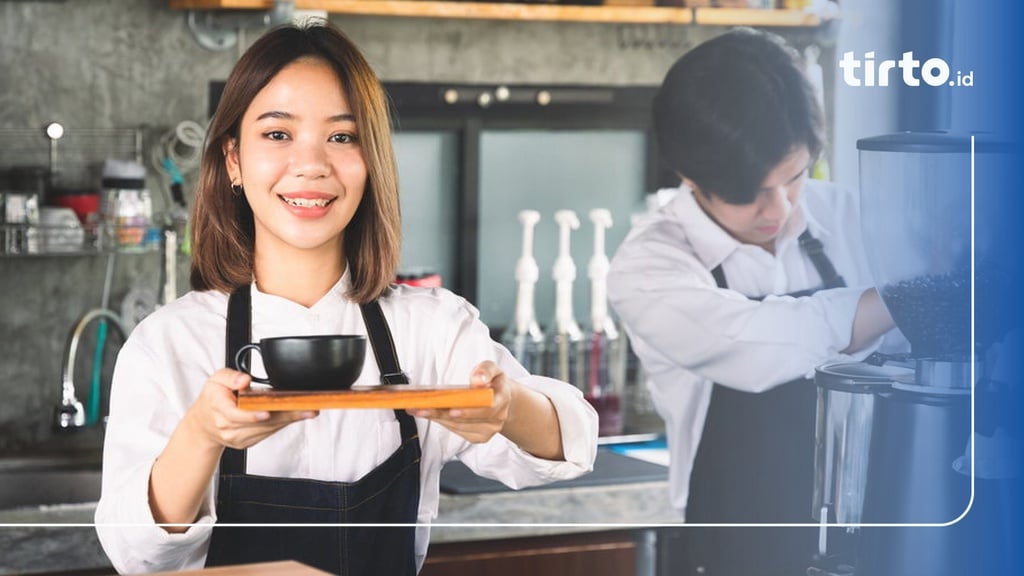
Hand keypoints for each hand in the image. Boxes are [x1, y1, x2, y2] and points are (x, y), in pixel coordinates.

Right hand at [185, 368, 317, 450]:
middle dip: (286, 415)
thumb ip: (230, 377)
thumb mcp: (215, 380)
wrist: (203, 424)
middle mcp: (229, 428)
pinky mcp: (247, 442)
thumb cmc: (212, 399)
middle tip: (308, 409)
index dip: (254, 415)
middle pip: (261, 423)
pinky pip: (268, 433)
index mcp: (220, 409)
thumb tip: (244, 380)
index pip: (238, 416)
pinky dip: (282, 423)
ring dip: (289, 420)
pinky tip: (294, 415)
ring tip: (308, 410)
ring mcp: (238, 438)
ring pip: (268, 429)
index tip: (269, 412)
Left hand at [408, 361, 513, 443]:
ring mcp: (488, 430)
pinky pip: (457, 431)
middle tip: (421, 408)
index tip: (451, 409)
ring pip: (458, 427)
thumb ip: (486, 370)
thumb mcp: (493, 369)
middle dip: (441, 414)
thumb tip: (478, 379)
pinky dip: (442, 422)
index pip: (485, 409)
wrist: (501, 398)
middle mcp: (497, 419)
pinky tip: (430, 415)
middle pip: (465, 420)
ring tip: (418, 410)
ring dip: (437, 419)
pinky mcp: (478, 437)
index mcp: (502, 400)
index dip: (468, 411)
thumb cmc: (494, 382)